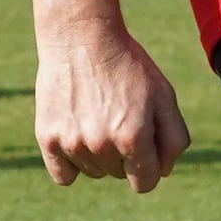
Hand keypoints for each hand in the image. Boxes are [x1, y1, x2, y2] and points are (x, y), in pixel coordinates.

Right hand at [33, 22, 188, 192]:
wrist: (81, 38)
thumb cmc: (128, 66)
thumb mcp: (164, 95)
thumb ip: (173, 138)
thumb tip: (162, 172)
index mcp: (134, 138)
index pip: (145, 182)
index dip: (148, 165)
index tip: (143, 143)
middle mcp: (102, 145)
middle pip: (118, 175)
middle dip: (124, 154)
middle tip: (117, 116)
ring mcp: (72, 143)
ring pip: (93, 172)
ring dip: (98, 155)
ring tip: (96, 117)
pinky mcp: (47, 138)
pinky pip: (63, 176)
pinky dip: (71, 163)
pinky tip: (77, 135)